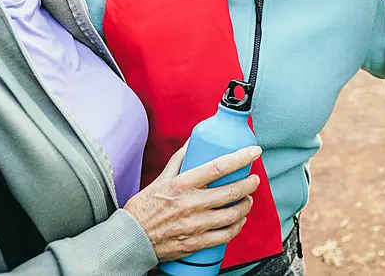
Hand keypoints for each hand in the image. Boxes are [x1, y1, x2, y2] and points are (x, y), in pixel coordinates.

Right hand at [124, 144, 261, 262]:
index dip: (240, 157)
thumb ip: (179, 160)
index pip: (218, 167)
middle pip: (231, 191)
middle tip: (254, 179)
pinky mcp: (196, 243)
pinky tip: (239, 220)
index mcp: (182, 185)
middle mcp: (191, 204)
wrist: (131, 239)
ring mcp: (195, 225)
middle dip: (250, 183)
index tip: (254, 152)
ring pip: (232, 214)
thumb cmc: (144, 208)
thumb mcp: (160, 179)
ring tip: (247, 199)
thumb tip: (194, 141)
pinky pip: (225, 235)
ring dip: (246, 205)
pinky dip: (237, 226)